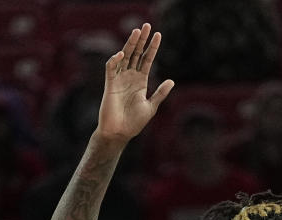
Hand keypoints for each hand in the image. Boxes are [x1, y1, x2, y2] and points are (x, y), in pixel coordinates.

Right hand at [97, 23, 173, 141]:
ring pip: (125, 57)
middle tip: (147, 25)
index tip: (159, 35)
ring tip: (137, 32)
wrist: (120, 132)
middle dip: (141, 40)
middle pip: (136, 53)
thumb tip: (171, 81)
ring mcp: (119, 79)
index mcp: (141, 81)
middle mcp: (130, 77)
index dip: (152, 47)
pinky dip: (115, 60)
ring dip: (130, 44)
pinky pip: (111, 68)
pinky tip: (122, 53)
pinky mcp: (110, 84)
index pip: (147, 59)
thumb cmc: (134, 122)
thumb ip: (160, 93)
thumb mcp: (151, 106)